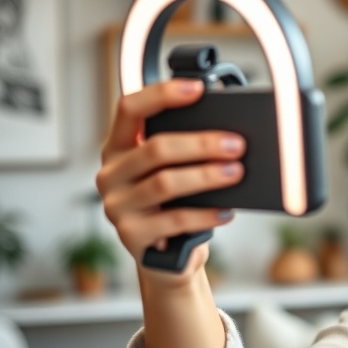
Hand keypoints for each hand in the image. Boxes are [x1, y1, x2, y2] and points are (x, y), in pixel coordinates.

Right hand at [95, 79, 245, 278]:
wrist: (167, 258)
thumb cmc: (174, 206)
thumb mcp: (173, 172)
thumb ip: (184, 149)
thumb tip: (227, 132)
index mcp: (118, 147)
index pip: (129, 109)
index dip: (162, 94)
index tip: (198, 89)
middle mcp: (110, 174)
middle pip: (156, 148)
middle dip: (201, 144)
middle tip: (236, 145)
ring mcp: (116, 206)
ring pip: (165, 183)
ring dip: (206, 176)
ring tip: (236, 173)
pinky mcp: (131, 236)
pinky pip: (175, 220)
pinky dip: (205, 214)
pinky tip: (226, 211)